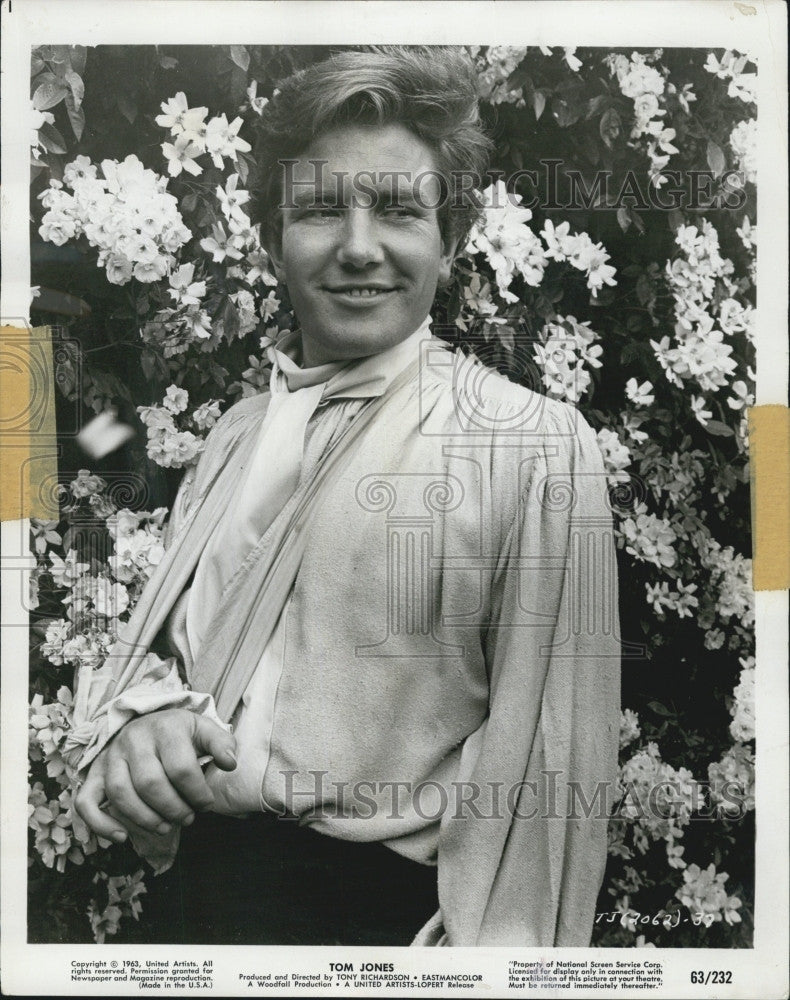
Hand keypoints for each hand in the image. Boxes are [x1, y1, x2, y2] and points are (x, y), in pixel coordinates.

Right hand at [74, 709, 236, 841]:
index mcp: (165, 727)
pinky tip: (122, 837)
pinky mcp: (95, 773)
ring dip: (145, 819)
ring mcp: (111, 756)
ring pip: (121, 794)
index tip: (206, 803)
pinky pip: (85, 801)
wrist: (146, 721)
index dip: (197, 793)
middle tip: (188, 818)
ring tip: (165, 827)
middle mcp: (133, 739)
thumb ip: (221, 743)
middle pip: (150, 783)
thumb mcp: (204, 729)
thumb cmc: (178, 733)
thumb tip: (229, 763)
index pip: (181, 767)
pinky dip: (100, 823)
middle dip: (173, 809)